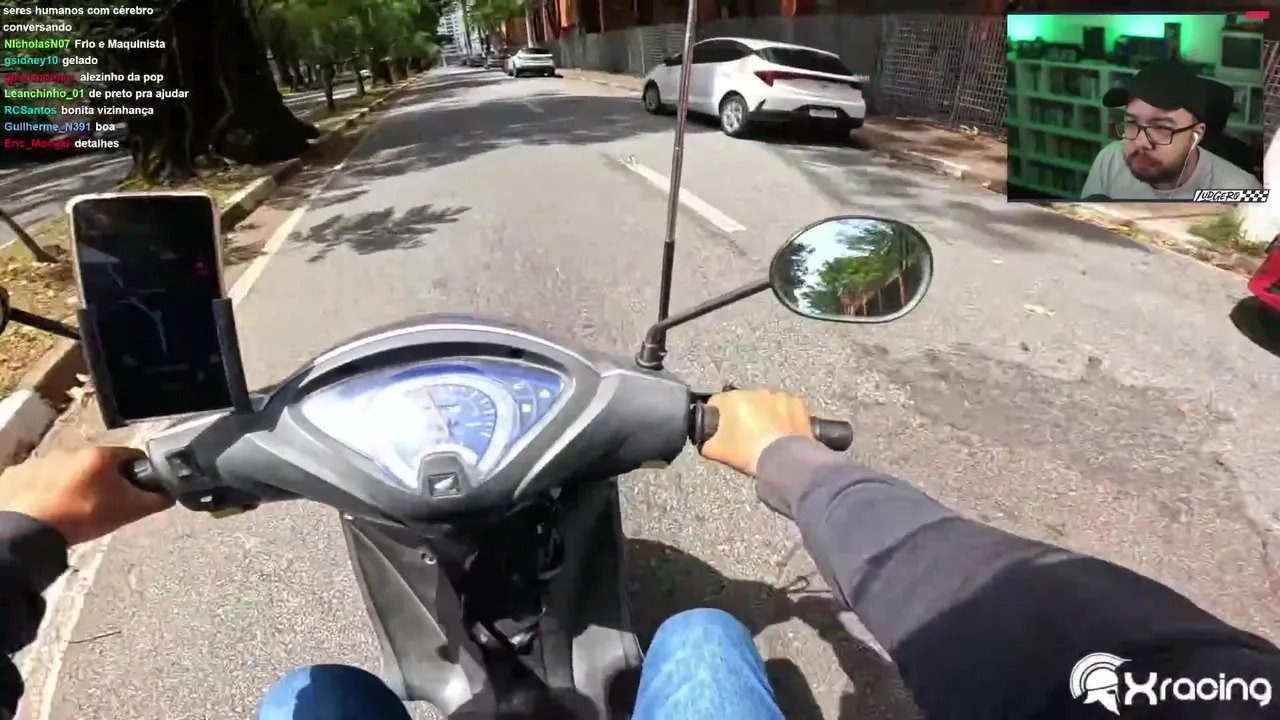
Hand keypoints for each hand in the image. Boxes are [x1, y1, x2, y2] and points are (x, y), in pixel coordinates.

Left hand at [0, 447, 173, 544]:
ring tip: (80, 510)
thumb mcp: (130, 510)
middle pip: (103, 464)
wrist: (31, 529)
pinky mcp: (23, 473)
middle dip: (110, 481)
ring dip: (82, 484)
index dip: (142, 475)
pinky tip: (56, 509)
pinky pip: (48, 479)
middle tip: (110, 505)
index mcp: (103, 454)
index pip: (135, 457)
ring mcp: (47, 460)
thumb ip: (156, 500)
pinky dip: (54, 490)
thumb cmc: (84, 515)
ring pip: (75, 470)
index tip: (139, 493)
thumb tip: (171, 494)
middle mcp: (75, 449)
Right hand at [700, 389, 813, 475]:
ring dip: (764, 413)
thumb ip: (705, 442)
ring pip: (765, 402)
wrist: (783, 460)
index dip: (717, 416)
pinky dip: (784, 415)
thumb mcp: (715, 451)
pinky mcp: (796, 402)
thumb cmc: (750, 453)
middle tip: (746, 434)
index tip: (721, 428)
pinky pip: (786, 406)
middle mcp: (755, 391)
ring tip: (766, 434)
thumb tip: (705, 441)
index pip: (717, 401)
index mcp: (732, 399)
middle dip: (743, 414)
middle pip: (743, 400)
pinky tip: (782, 431)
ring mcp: (777, 396)